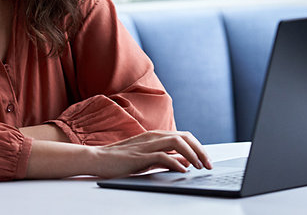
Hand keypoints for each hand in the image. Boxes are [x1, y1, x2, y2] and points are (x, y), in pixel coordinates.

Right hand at [89, 130, 212, 178]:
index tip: (206, 161)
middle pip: (185, 137)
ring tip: (199, 167)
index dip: (199, 147)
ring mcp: (147, 144)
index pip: (185, 136)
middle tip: (208, 165)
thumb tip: (186, 162)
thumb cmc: (122, 158)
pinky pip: (163, 156)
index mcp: (157, 135)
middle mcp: (154, 136)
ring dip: (192, 155)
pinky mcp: (140, 155)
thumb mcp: (149, 157)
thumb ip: (167, 157)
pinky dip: (175, 162)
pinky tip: (182, 170)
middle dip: (200, 151)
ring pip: (177, 142)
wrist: (98, 158)